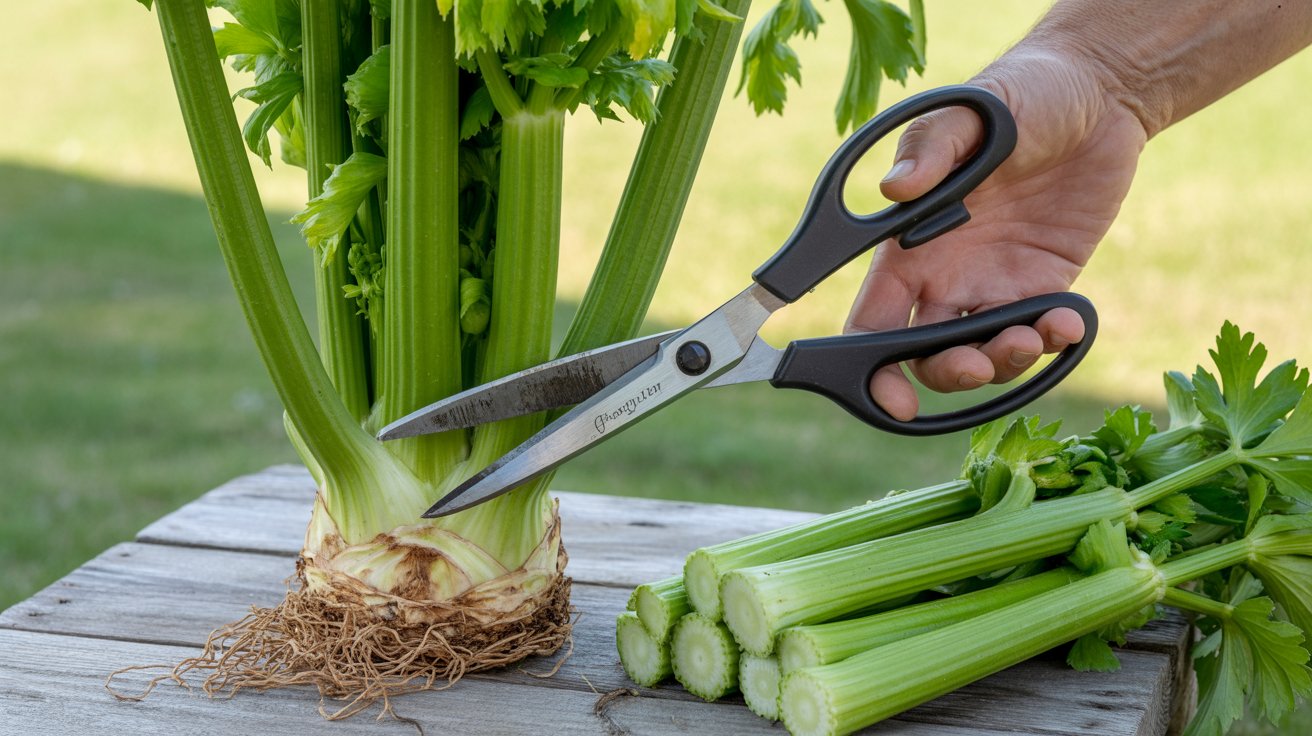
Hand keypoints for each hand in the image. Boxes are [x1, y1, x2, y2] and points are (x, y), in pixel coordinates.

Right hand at [845, 47, 1147, 420]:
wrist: (1098, 95)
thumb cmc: (1019, 95)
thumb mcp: (967, 112)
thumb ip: (929, 150)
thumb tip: (893, 189)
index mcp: (907, 246)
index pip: (872, 322)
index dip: (872, 369)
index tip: (892, 397)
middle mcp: (944, 275)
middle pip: (927, 355)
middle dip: (950, 375)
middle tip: (981, 364)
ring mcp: (996, 284)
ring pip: (984, 354)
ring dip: (1004, 362)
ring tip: (1034, 334)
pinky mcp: (1047, 284)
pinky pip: (1040, 333)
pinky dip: (1052, 341)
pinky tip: (1068, 321)